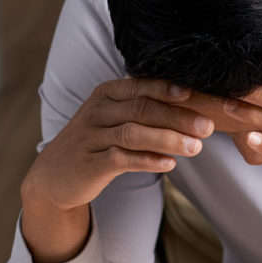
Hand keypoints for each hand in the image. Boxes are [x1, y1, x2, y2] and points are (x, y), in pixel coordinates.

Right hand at [23, 77, 213, 212]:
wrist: (54, 176)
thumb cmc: (95, 143)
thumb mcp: (113, 118)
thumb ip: (142, 109)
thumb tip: (190, 107)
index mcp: (105, 94)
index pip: (140, 86)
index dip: (168, 89)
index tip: (195, 94)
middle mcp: (97, 111)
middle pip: (142, 109)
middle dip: (178, 117)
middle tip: (207, 126)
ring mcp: (91, 137)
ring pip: (134, 134)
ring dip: (168, 139)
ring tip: (196, 147)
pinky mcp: (90, 164)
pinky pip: (122, 159)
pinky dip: (148, 160)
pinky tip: (170, 163)